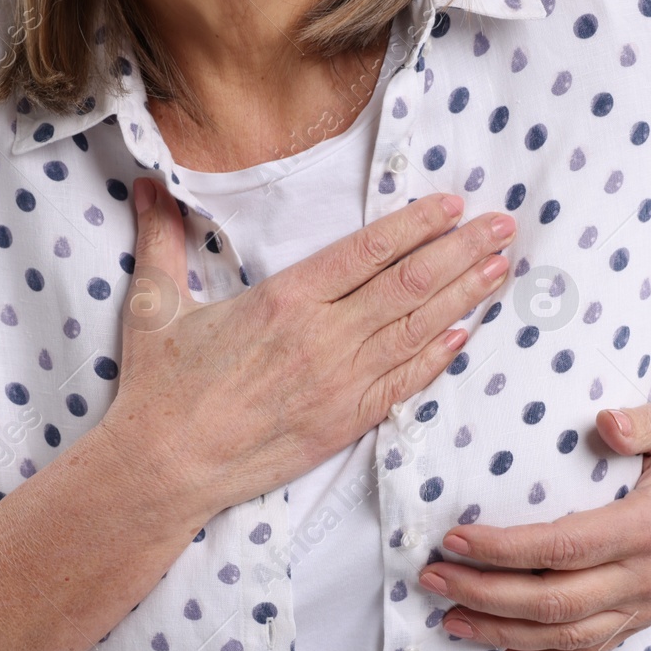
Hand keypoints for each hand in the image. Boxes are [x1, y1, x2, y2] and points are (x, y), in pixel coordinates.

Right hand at [106, 178, 517, 515]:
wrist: (166, 468)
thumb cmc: (160, 389)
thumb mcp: (155, 304)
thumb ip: (161, 238)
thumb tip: (147, 182)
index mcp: (284, 300)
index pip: (367, 251)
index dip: (416, 224)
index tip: (452, 203)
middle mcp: (322, 337)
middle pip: (408, 284)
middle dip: (462, 250)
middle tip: (503, 224)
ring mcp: (339, 383)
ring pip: (416, 330)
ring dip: (464, 296)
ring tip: (502, 267)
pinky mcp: (344, 423)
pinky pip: (403, 384)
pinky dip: (437, 357)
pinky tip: (465, 333)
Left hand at [417, 398, 650, 650]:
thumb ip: (645, 421)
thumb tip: (606, 424)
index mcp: (646, 528)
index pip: (562, 547)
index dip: (504, 549)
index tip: (454, 539)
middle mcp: (644, 577)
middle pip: (554, 601)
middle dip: (485, 594)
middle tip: (432, 578)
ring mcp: (643, 606)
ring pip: (563, 635)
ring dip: (501, 631)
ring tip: (449, 618)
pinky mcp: (638, 622)